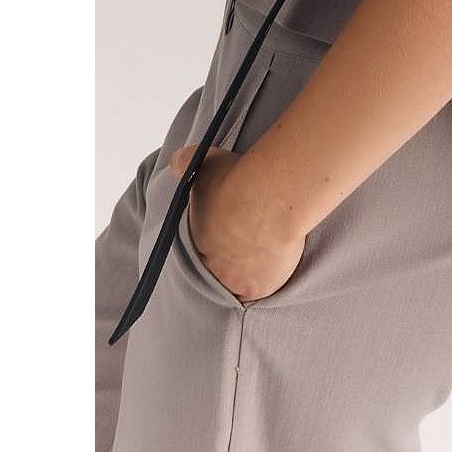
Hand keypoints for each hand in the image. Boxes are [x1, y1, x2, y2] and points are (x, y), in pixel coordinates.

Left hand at [169, 143, 307, 302]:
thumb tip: (176, 162)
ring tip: (261, 259)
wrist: (269, 197)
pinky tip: (275, 269)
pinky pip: (262, 290)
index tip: (225, 232)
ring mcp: (234, 279)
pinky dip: (268, 282)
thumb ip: (186, 163)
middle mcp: (211, 264)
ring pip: (237, 283)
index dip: (213, 240)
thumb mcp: (205, 164)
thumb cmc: (237, 181)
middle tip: (245, 246)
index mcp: (196, 238)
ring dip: (247, 273)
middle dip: (228, 260)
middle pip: (217, 269)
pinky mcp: (259, 287)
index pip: (200, 247)